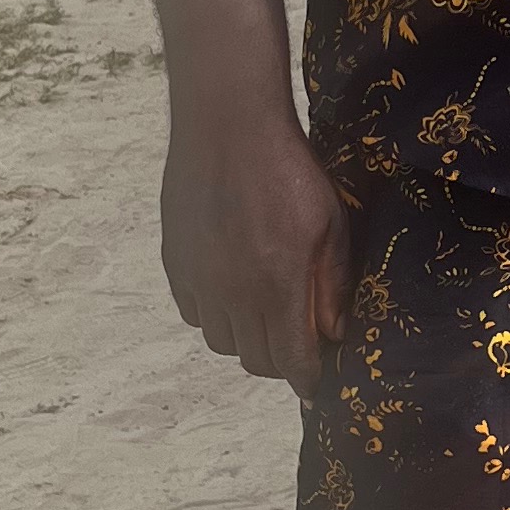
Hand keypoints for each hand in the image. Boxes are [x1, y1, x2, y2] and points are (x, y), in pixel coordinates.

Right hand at [160, 97, 353, 394]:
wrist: (227, 126)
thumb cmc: (289, 169)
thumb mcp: (331, 223)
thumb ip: (332, 284)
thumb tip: (333, 332)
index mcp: (278, 286)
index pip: (291, 361)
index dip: (306, 380)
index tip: (315, 383)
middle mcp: (234, 293)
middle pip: (255, 359)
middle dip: (280, 361)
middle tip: (295, 342)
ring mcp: (200, 280)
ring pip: (221, 342)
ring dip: (246, 339)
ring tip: (263, 315)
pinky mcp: (176, 263)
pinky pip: (193, 314)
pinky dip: (214, 315)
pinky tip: (231, 292)